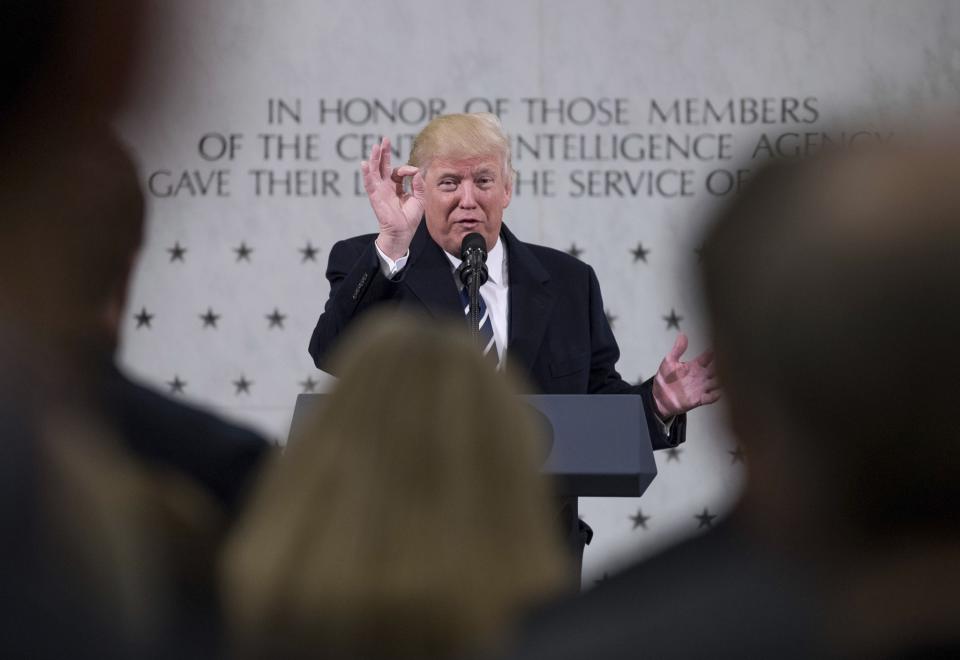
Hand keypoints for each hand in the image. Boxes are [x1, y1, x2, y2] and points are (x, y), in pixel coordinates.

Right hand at [361, 137, 424, 259]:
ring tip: (375, 146)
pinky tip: (364, 163)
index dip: (407, 169)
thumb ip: (419, 185)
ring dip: (374, 158)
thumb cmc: (410, 218)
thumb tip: (416, 172)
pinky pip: (369, 183)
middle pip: (383, 166)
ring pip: (375, 171)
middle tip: (384, 139)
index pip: (399, 171)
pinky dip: (366, 173)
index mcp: (396, 187)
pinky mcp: (375, 197)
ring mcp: (380, 191)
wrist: (402, 232)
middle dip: (383, 153)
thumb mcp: (420, 199)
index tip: (413, 173)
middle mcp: (386, 187)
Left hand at [651, 333, 719, 418]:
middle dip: (723, 366)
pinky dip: (716, 395)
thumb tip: (682, 335)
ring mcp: (701, 387)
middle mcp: (701, 376)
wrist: (659, 398)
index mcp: (695, 366)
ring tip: (725, 378)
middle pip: (717, 369)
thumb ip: (677, 349)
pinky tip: (717, 391)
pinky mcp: (699, 399)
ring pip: (717, 383)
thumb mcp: (669, 361)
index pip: (709, 357)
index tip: (721, 346)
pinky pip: (711, 397)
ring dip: (721, 381)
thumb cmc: (665, 379)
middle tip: (728, 362)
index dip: (714, 352)